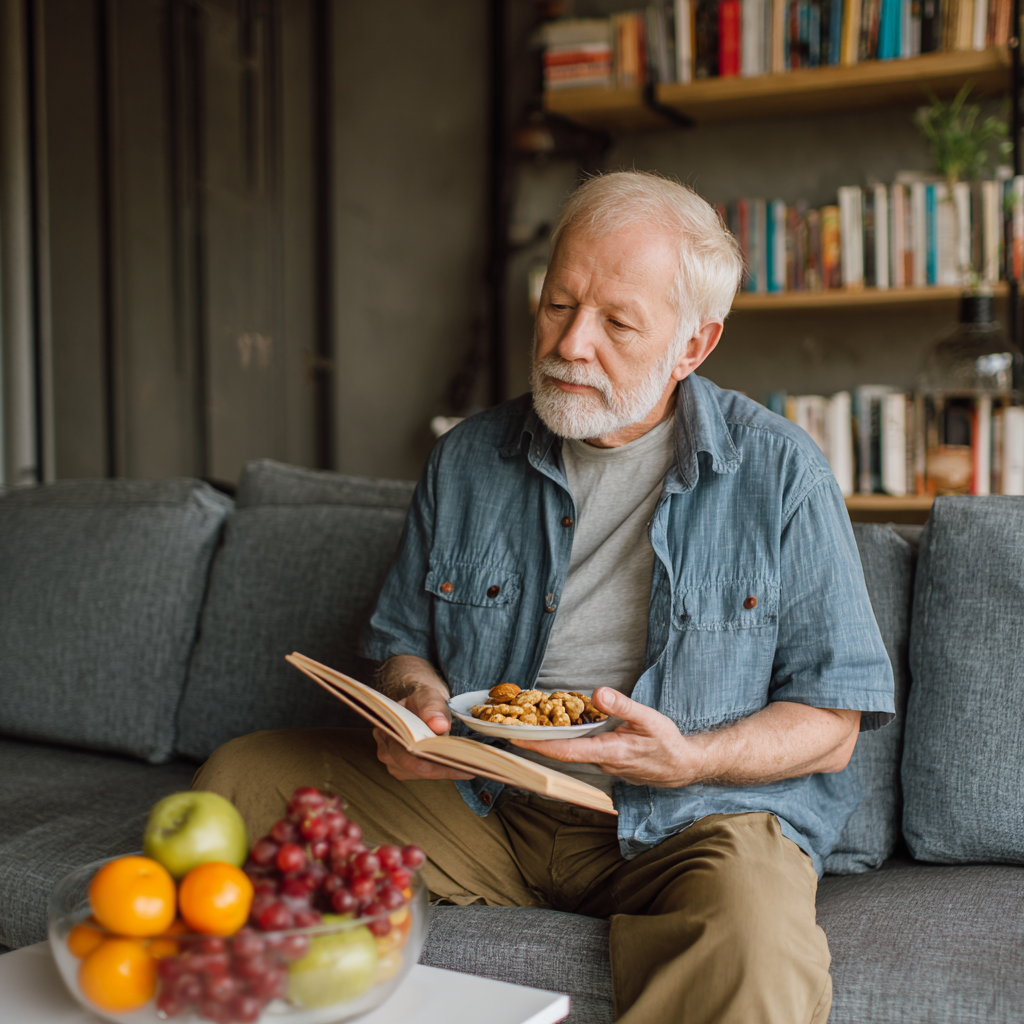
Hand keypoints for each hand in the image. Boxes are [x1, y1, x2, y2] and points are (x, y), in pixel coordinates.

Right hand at [374, 680, 472, 781]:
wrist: (419, 704)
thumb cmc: (422, 700)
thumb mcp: (428, 696)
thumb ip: (432, 708)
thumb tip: (439, 725)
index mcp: (386, 728)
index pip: (407, 749)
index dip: (431, 757)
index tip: (458, 760)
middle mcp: (385, 748)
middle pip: (413, 766)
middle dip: (441, 768)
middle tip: (469, 767)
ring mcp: (393, 761)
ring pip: (418, 774)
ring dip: (442, 771)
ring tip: (467, 767)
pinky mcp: (404, 769)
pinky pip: (422, 774)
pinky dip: (440, 772)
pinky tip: (458, 768)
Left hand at [509, 687, 700, 787]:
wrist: (683, 767)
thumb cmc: (667, 744)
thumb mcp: (649, 719)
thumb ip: (623, 705)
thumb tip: (598, 692)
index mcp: (609, 753)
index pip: (566, 751)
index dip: (539, 745)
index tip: (516, 739)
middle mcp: (602, 764)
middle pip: (562, 754)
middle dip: (536, 743)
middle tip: (510, 729)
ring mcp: (604, 767)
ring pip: (572, 754)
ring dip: (550, 742)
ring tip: (527, 726)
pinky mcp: (607, 764)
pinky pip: (582, 754)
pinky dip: (566, 743)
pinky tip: (557, 731)